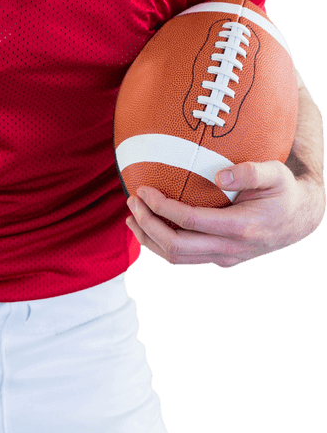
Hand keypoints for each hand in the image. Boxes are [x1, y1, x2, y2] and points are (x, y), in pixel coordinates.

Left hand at [125, 160, 323, 267]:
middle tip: (132, 201)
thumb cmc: (284, 190)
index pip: (189, 222)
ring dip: (149, 239)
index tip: (143, 189)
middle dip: (147, 224)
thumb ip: (250, 172)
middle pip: (175, 246)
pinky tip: (150, 226)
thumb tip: (219, 175)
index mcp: (240, 227)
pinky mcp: (220, 260)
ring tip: (132, 216)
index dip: (161, 207)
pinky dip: (161, 245)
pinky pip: (184, 258)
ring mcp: (224, 259)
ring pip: (176, 258)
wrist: (300, 219)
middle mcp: (230, 249)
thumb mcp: (275, 173)